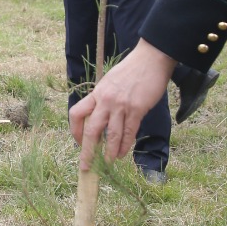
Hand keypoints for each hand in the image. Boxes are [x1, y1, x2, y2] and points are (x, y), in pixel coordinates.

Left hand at [69, 40, 176, 167]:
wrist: (151, 59)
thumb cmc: (131, 70)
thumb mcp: (110, 82)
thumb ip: (103, 99)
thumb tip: (100, 118)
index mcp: (97, 93)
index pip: (77, 113)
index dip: (74, 131)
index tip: (78, 141)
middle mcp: (106, 100)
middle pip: (91, 131)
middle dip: (87, 151)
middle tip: (86, 166)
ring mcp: (121, 105)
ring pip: (111, 136)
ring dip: (108, 153)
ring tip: (107, 164)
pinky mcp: (137, 109)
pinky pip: (128, 132)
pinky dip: (124, 146)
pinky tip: (121, 154)